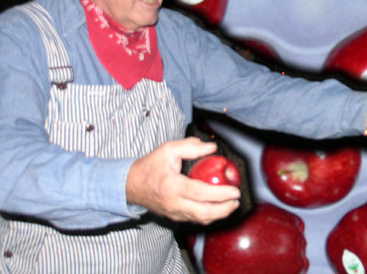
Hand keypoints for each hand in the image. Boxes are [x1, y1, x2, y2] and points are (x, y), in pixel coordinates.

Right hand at [126, 137, 240, 224]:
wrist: (130, 185)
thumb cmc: (149, 166)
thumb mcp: (168, 149)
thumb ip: (191, 146)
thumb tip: (211, 147)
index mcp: (173, 186)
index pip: (201, 194)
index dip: (220, 194)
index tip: (234, 190)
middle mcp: (174, 203)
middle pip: (204, 213)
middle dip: (224, 209)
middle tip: (236, 201)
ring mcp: (174, 213)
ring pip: (200, 220)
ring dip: (219, 215)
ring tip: (231, 205)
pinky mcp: (174, 217)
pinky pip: (195, 220)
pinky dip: (209, 216)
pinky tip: (217, 208)